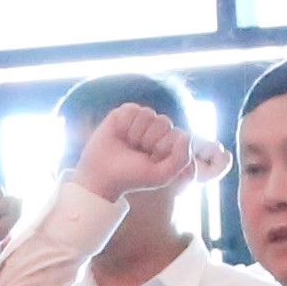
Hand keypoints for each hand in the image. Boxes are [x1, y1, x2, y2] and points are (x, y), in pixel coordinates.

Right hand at [70, 102, 196, 199]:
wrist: (102, 176)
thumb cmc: (132, 177)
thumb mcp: (162, 175)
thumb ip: (181, 159)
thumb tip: (184, 135)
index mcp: (167, 143)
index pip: (178, 134)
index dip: (163, 148)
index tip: (151, 160)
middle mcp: (155, 129)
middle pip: (164, 121)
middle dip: (149, 140)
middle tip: (137, 152)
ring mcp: (139, 120)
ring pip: (148, 113)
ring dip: (136, 132)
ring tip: (128, 143)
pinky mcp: (122, 114)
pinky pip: (132, 108)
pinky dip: (124, 123)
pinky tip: (119, 134)